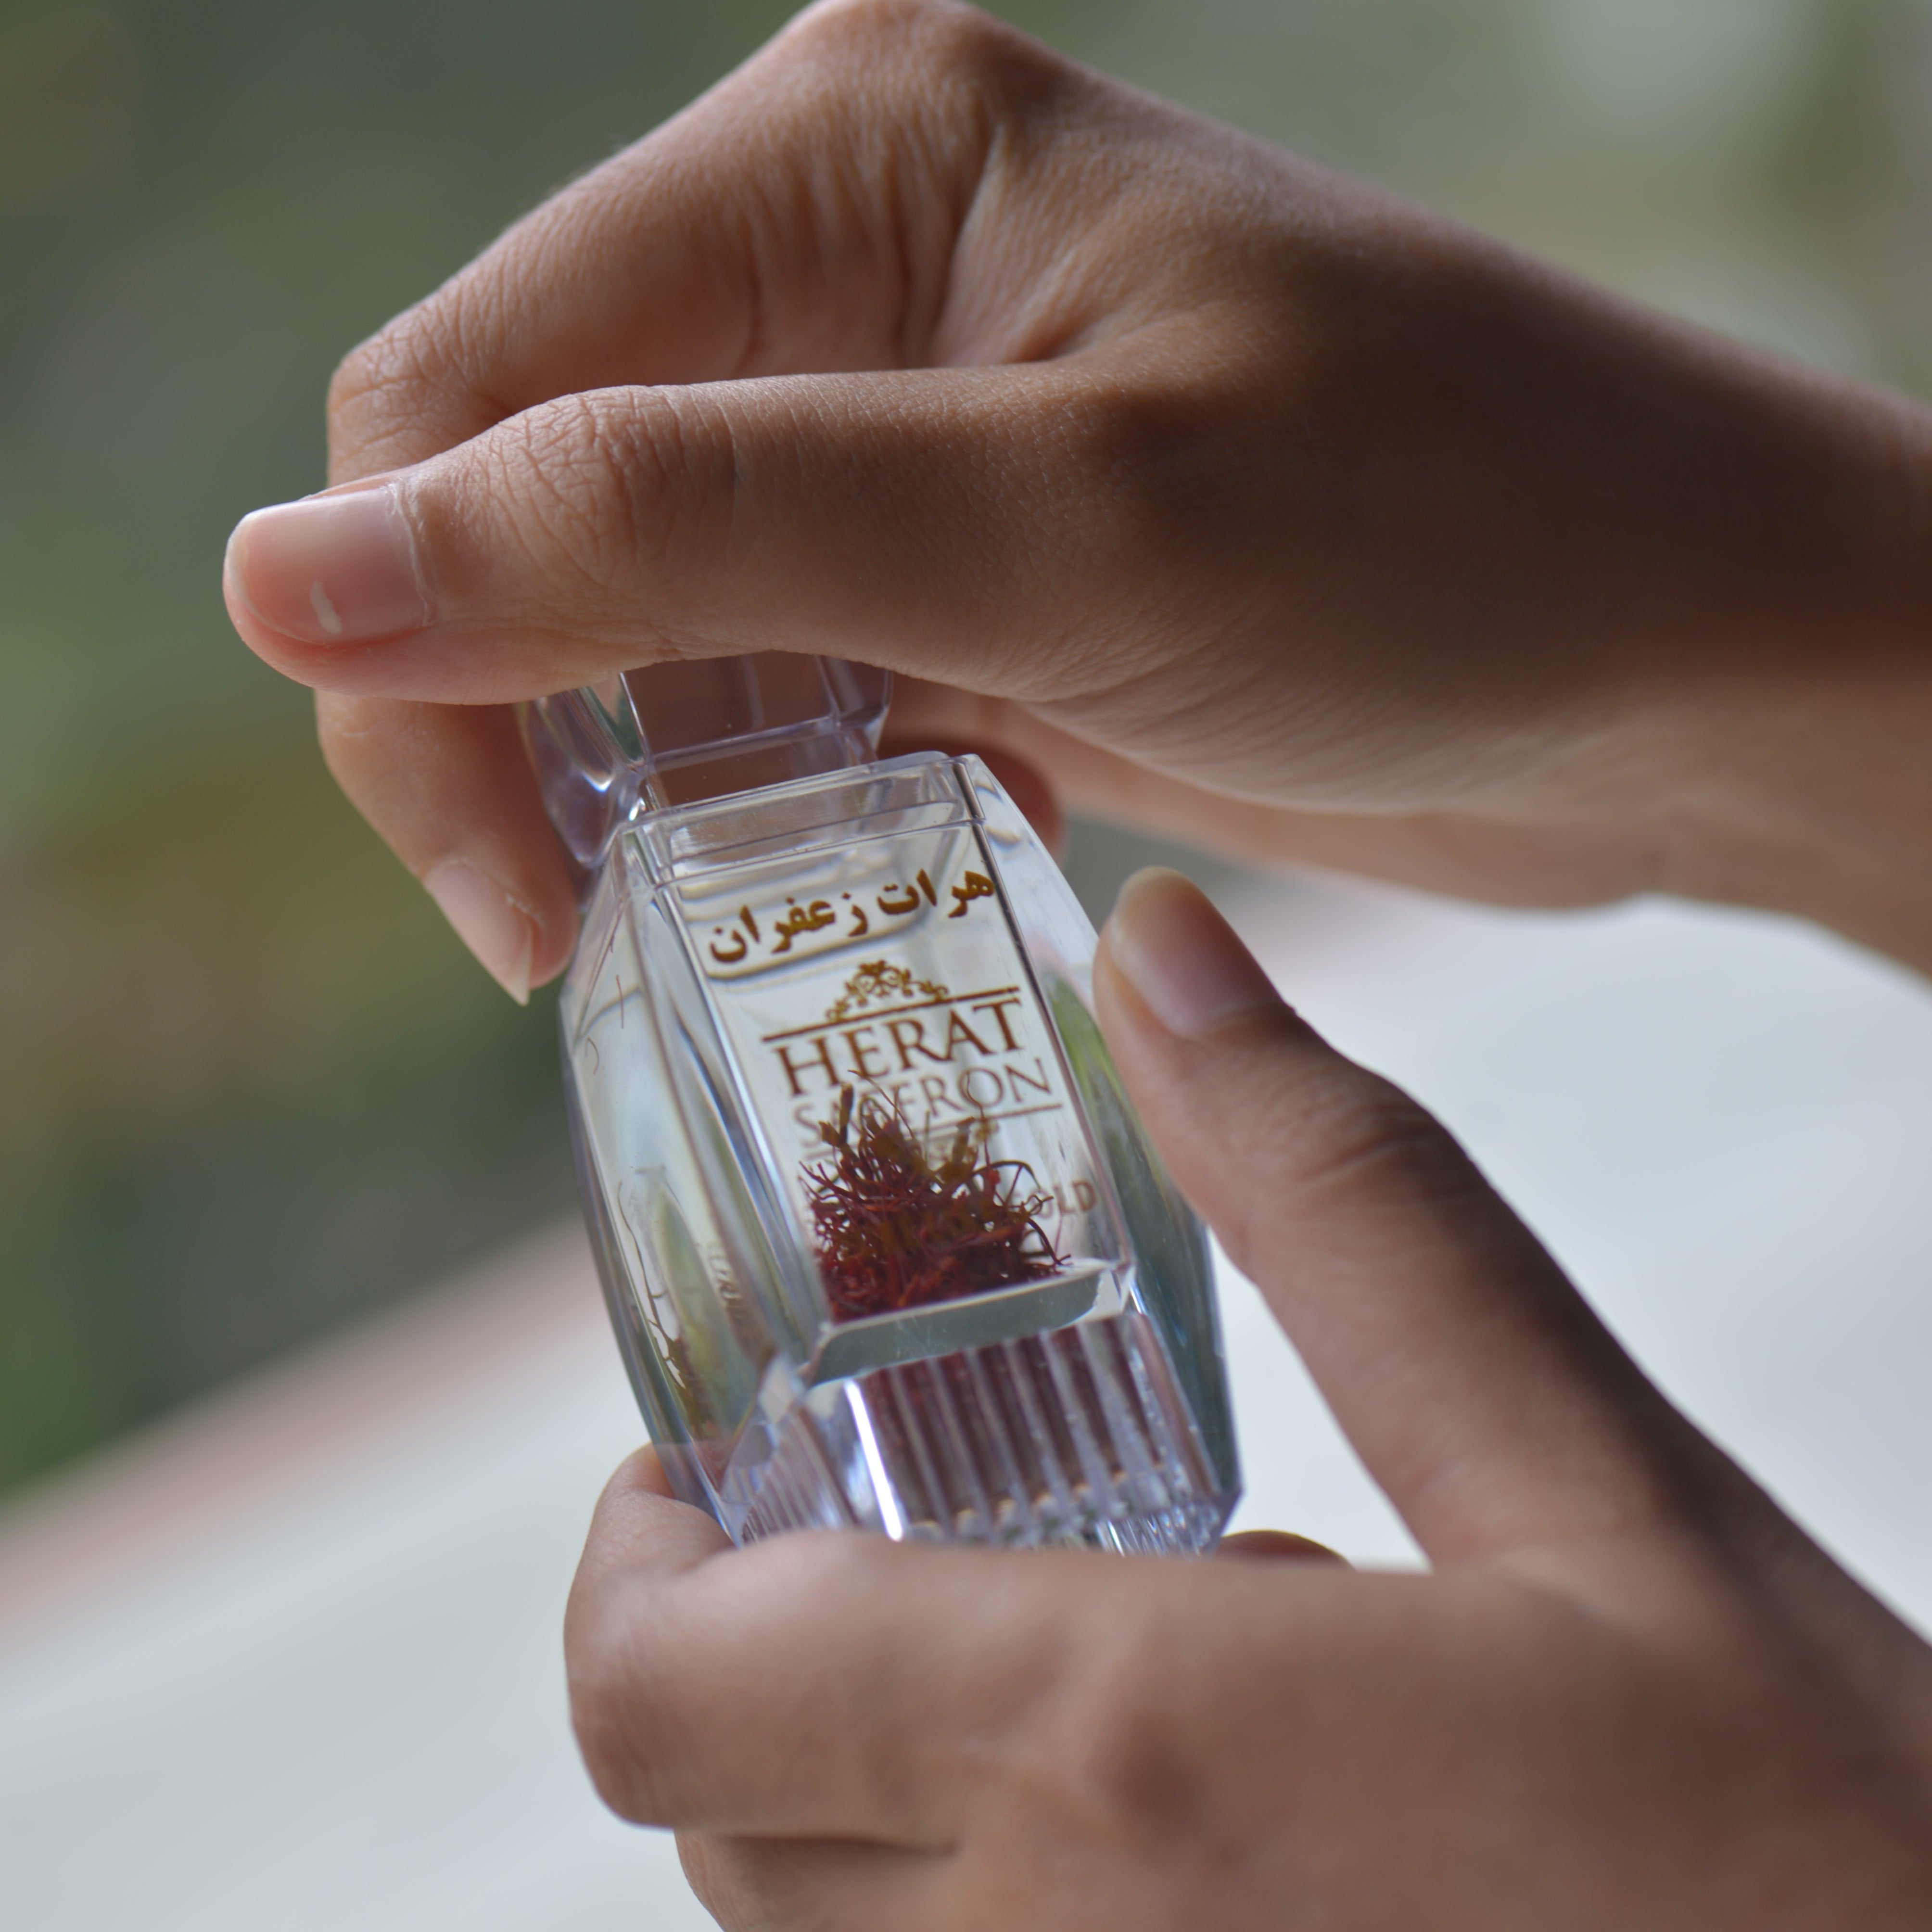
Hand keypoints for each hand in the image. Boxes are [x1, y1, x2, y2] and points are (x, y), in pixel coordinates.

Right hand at [222, 0, 1931, 1000]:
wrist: (1674, 656)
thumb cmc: (1445, 538)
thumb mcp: (1053, 525)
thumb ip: (674, 527)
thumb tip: (297, 573)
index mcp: (840, 157)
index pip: (470, 387)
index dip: (415, 631)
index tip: (502, 881)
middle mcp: (845, 264)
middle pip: (525, 491)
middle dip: (505, 716)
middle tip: (571, 935)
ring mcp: (904, 425)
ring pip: (633, 606)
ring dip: (627, 770)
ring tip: (700, 919)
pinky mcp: (962, 565)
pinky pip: (762, 678)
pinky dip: (752, 793)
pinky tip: (827, 860)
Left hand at [564, 872, 1931, 1929]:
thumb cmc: (1820, 1845)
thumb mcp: (1588, 1484)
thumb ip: (1348, 1206)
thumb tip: (1169, 952)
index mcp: (1122, 1756)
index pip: (662, 1689)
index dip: (632, 1565)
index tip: (709, 1471)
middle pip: (705, 1812)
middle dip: (752, 1651)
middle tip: (903, 1522)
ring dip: (866, 1777)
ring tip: (1095, 1656)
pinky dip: (976, 1904)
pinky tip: (1194, 1826)